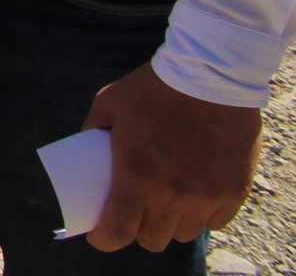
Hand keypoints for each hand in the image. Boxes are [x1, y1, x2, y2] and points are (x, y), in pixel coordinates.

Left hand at [83, 63, 260, 251]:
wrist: (208, 76)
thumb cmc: (152, 88)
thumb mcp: (108, 103)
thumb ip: (92, 129)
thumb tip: (82, 147)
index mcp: (137, 176)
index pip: (118, 231)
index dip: (105, 239)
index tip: (100, 234)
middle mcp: (173, 194)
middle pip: (152, 239)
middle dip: (138, 231)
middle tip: (134, 215)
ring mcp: (207, 196)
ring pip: (184, 233)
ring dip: (171, 225)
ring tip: (164, 206)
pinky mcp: (235, 191)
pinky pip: (216, 222)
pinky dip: (203, 216)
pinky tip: (194, 201)